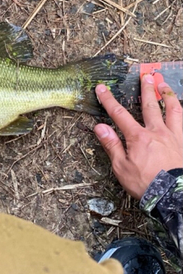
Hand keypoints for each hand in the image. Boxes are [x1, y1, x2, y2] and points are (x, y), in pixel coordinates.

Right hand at [94, 75, 182, 198]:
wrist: (174, 196)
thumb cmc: (146, 184)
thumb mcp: (121, 167)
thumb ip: (111, 144)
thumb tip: (100, 127)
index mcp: (138, 137)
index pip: (119, 114)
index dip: (109, 100)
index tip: (102, 88)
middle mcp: (157, 132)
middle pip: (150, 106)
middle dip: (146, 90)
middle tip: (146, 76)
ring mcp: (175, 137)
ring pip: (173, 111)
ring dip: (168, 97)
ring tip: (165, 86)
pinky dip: (182, 115)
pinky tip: (182, 111)